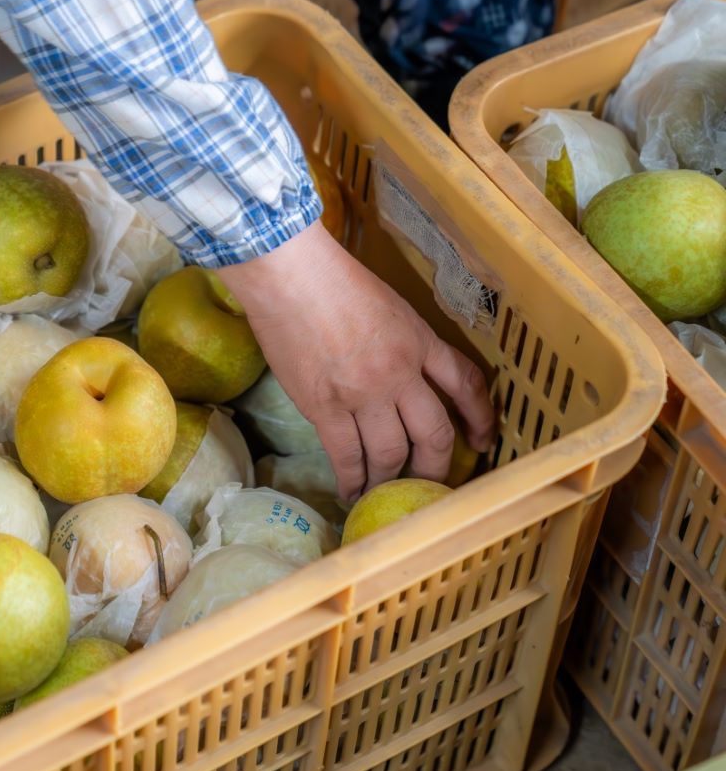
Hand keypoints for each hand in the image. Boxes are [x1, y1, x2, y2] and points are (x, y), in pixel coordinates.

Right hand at [216, 221, 495, 501]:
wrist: (290, 277)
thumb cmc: (333, 280)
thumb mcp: (389, 305)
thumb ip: (403, 340)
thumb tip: (404, 373)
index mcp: (420, 341)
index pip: (466, 385)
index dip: (480, 418)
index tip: (481, 442)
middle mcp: (400, 373)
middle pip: (434, 434)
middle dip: (435, 467)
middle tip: (429, 484)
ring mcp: (363, 394)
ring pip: (391, 454)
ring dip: (389, 480)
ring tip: (383, 493)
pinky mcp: (325, 407)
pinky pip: (346, 456)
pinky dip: (352, 479)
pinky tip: (350, 492)